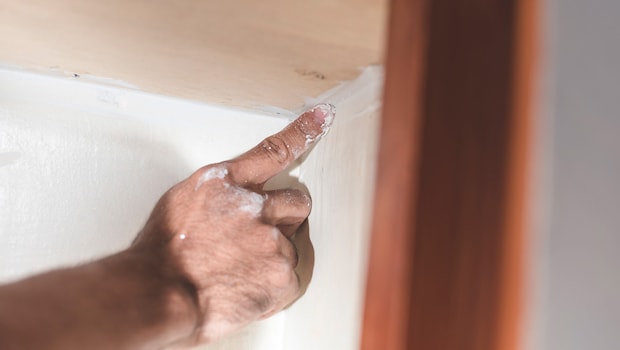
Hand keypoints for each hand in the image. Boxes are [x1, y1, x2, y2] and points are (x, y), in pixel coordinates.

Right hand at [131, 104, 334, 345]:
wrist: (157, 293)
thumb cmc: (163, 252)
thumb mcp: (184, 202)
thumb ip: (221, 195)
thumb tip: (237, 202)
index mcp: (227, 184)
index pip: (272, 152)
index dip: (301, 132)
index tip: (322, 116)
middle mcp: (254, 207)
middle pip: (297, 202)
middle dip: (286, 217)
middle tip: (256, 238)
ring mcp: (271, 240)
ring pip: (290, 246)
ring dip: (272, 258)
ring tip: (237, 272)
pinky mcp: (281, 275)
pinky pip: (290, 279)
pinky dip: (272, 287)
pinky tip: (244, 289)